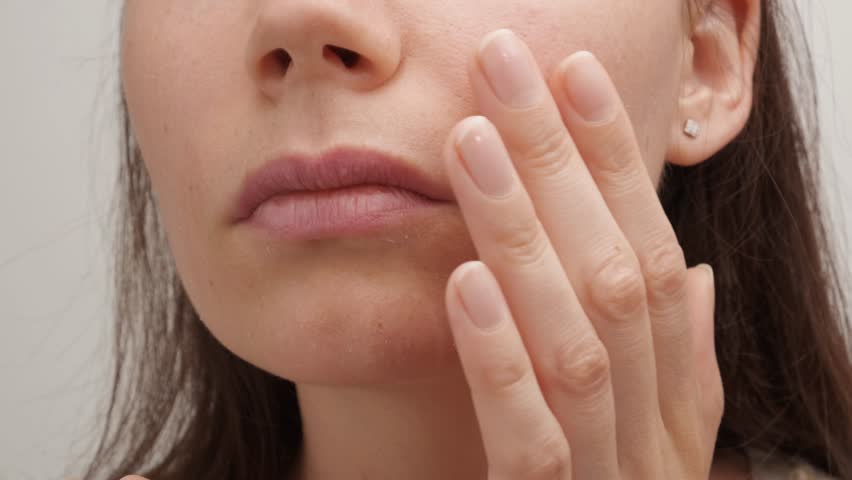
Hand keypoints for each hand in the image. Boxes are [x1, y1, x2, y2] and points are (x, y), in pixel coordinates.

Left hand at [443, 29, 721, 478]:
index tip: (575, 78)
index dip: (620, 167)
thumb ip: (673, 366)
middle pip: (621, 279)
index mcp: (676, 411)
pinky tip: (465, 281)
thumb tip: (700, 275)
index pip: (658, 259)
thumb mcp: (638, 441)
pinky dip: (500, 360)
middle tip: (510, 68)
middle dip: (568, 167)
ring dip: (526, 234)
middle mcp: (659, 444)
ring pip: (580, 344)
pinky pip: (534, 444)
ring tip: (473, 141)